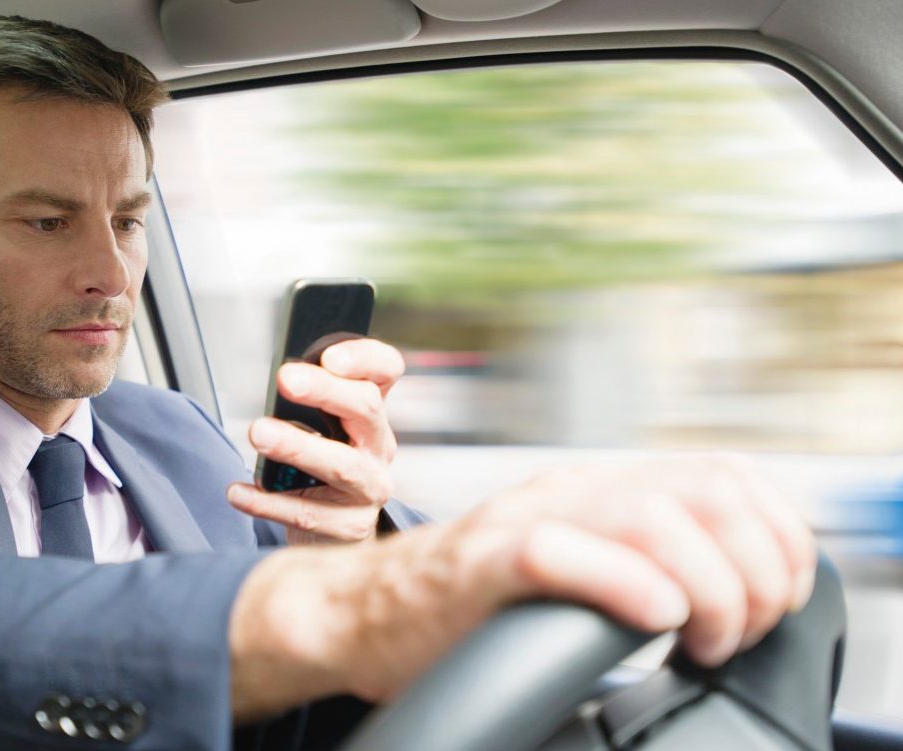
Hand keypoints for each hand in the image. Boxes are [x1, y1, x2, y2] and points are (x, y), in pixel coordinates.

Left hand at [226, 338, 404, 544]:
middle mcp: (379, 447)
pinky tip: (238, 492)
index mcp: (371, 413)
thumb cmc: (320, 472)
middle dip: (325, 391)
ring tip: (259, 433)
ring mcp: (369, 489)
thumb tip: (277, 382)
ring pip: (342, 464)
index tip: (329, 357)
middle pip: (365, 408)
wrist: (336, 533)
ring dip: (298, 446)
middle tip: (285, 379)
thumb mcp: (322, 431)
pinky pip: (307, 514)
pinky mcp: (350, 527)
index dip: (364, 358)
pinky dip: (268, 502)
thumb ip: (307, 405)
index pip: (385, 371)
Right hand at [228, 455, 816, 718]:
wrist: (356, 612)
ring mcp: (524, 521)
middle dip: (753, 571)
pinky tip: (649, 620)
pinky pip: (562, 552)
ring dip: (706, 587)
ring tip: (696, 639)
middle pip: (710, 489)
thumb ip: (635, 560)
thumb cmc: (461, 607)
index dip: (777, 538)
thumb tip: (726, 594)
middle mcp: (568, 490)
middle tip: (732, 633)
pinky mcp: (481, 565)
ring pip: (654, 514)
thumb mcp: (569, 568)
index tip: (771, 600)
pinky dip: (628, 586)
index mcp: (596, 489)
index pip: (729, 475)